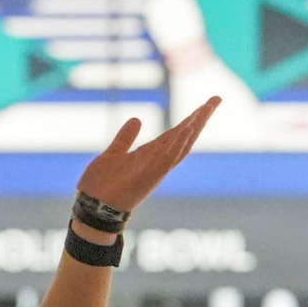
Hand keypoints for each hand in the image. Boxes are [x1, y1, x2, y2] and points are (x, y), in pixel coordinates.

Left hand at [75, 98, 218, 214]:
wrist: (91, 208)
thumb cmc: (101, 186)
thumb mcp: (113, 154)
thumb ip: (125, 138)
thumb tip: (137, 119)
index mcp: (150, 155)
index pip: (175, 134)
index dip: (191, 119)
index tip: (206, 103)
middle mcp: (156, 162)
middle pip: (184, 137)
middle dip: (200, 118)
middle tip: (215, 99)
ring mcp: (154, 169)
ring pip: (180, 146)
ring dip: (194, 128)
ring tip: (206, 109)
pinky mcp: (149, 177)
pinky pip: (167, 159)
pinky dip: (178, 145)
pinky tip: (187, 130)